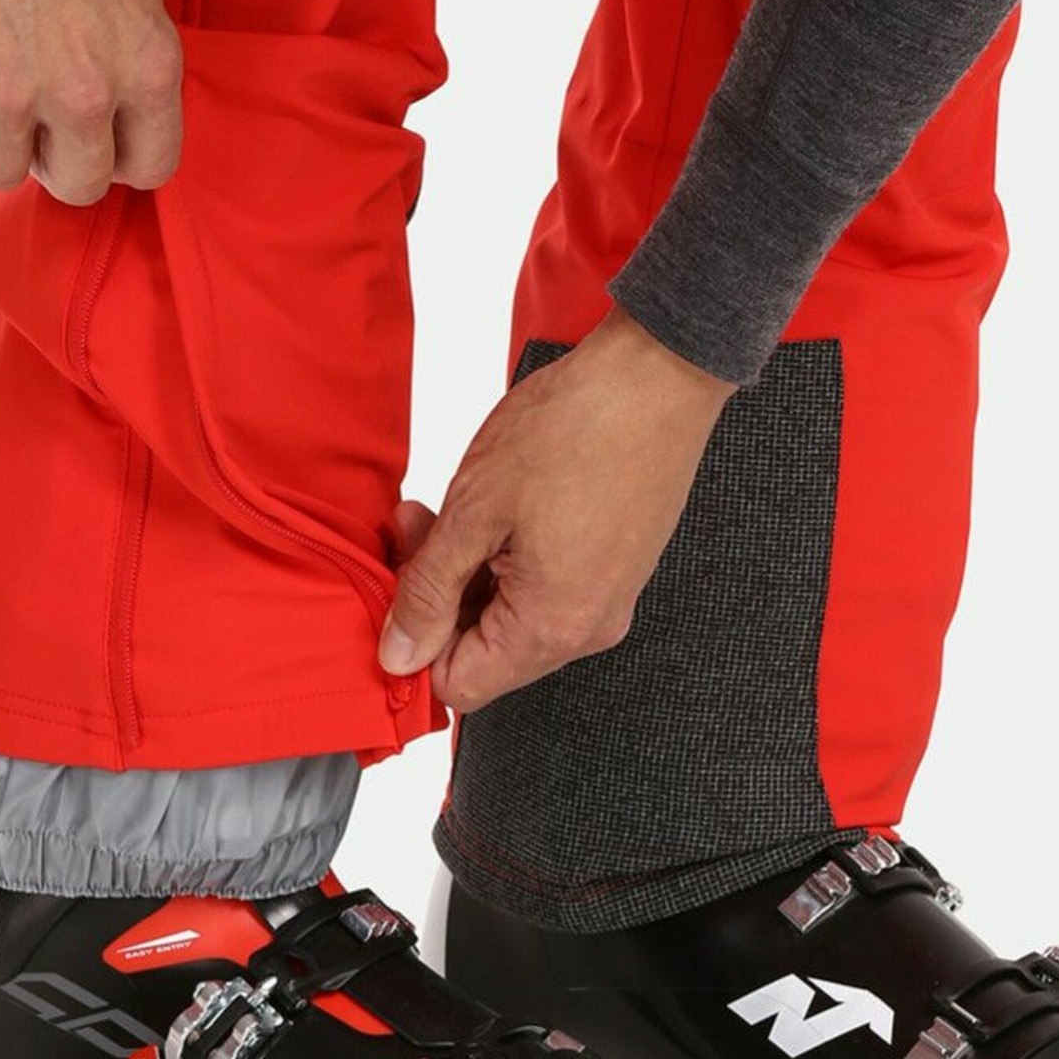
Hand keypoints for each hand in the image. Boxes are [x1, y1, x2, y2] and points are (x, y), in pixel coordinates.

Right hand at [0, 0, 182, 205]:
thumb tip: (123, 92)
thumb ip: (133, 44)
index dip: (119, 157)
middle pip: (74, 186)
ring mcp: (3, 93)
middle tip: (34, 115)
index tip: (98, 140)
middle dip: (54, 157)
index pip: (149, 168)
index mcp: (143, 68)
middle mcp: (80, 94)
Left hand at [381, 307, 735, 710]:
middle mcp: (587, 631)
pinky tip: (496, 506)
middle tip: (417, 523)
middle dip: (439, 595)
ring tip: (454, 504)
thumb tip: (398, 656)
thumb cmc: (574, 430)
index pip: (459, 684)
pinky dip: (508, 558)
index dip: (415, 640)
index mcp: (551, 628)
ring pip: (512, 618)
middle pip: (486, 652)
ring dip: (470, 571)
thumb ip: (428, 591)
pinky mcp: (617, 570)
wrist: (659, 374)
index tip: (400, 578)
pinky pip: (546, 591)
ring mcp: (608, 601)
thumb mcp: (474, 510)